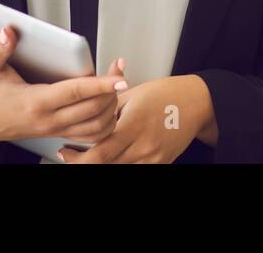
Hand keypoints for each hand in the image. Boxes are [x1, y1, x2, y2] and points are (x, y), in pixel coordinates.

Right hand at [0, 26, 128, 148]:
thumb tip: (10, 32)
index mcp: (35, 103)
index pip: (76, 93)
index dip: (100, 84)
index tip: (119, 77)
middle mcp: (48, 120)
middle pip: (93, 109)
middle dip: (112, 90)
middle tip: (120, 69)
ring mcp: (55, 130)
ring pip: (96, 126)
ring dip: (112, 106)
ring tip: (116, 84)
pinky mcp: (58, 133)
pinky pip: (90, 136)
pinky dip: (105, 123)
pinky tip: (108, 105)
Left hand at [58, 74, 213, 163]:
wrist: (197, 103)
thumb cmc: (166, 93)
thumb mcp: (134, 93)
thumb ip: (107, 102)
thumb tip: (85, 99)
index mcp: (134, 125)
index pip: (99, 153)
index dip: (77, 158)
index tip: (64, 150)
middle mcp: (144, 146)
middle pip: (105, 165)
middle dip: (83, 162)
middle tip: (70, 155)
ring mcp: (153, 158)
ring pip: (118, 169)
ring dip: (101, 163)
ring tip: (89, 153)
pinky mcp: (160, 163)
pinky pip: (133, 169)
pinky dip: (119, 163)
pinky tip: (113, 155)